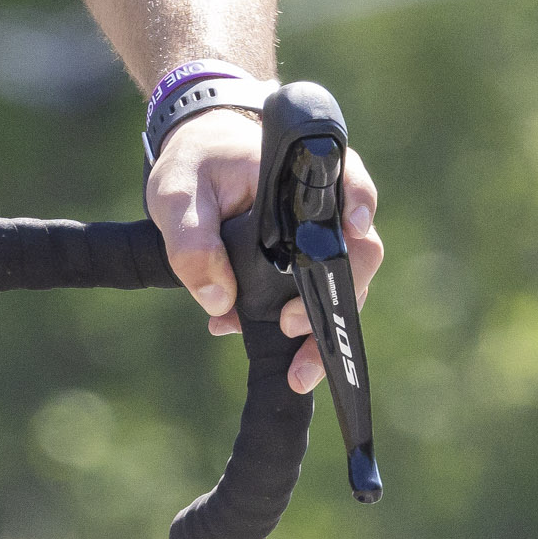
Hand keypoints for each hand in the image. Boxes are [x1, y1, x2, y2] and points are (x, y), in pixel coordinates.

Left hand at [147, 106, 382, 393]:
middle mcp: (326, 207)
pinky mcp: (307, 265)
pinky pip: (314, 298)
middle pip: (358, 253)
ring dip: (318, 327)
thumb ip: (191, 241)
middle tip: (291, 328)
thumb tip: (219, 299)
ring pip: (342, 287)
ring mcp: (322, 240)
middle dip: (336, 300)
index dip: (360, 203)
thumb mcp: (176, 195)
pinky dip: (293, 324)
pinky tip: (248, 335)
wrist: (195, 168)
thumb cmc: (194, 167)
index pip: (351, 182)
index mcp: (303, 173)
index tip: (354, 227)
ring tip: (294, 371)